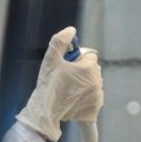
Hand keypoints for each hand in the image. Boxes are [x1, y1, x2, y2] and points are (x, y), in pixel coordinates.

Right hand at [16, 26, 103, 141]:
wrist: (43, 111)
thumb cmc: (47, 84)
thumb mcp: (50, 58)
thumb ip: (60, 40)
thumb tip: (71, 30)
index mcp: (89, 68)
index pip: (89, 56)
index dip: (77, 58)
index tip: (67, 64)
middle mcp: (97, 82)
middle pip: (93, 70)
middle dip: (82, 71)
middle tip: (65, 77)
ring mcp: (96, 98)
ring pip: (93, 84)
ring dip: (85, 85)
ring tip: (68, 90)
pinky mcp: (93, 111)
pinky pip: (95, 102)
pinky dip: (88, 103)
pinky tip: (80, 111)